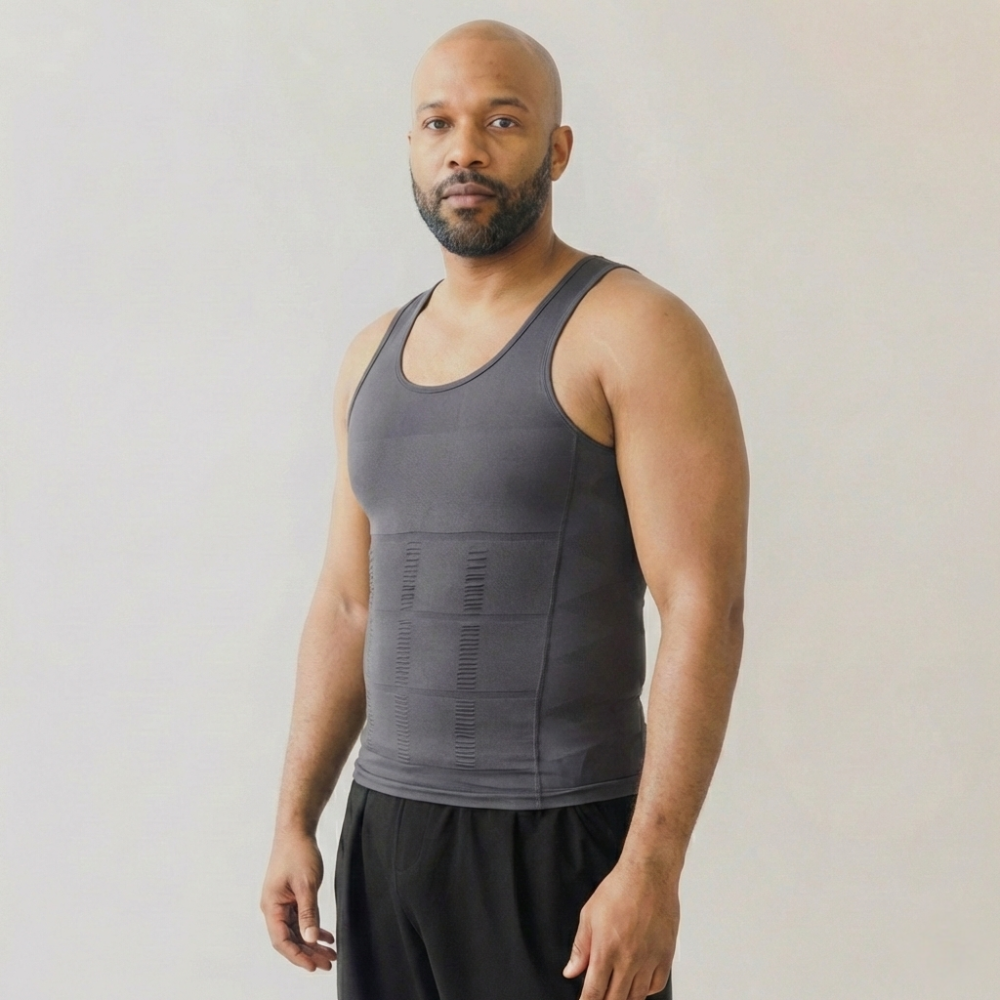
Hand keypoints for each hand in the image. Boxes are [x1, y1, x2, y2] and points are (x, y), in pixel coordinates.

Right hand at [260, 831, 336, 971]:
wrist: (296, 831)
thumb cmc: (298, 853)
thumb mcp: (306, 885)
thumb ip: (309, 913)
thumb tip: (310, 938)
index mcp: (271, 906)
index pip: (282, 940)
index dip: (298, 956)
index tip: (314, 966)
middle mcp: (274, 907)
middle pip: (290, 938)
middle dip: (308, 953)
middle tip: (328, 963)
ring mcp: (282, 902)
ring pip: (297, 930)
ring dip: (312, 942)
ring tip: (330, 953)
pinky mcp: (290, 896)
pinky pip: (300, 919)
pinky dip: (313, 928)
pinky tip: (326, 936)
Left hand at [562, 856, 677, 998]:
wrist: (649, 874)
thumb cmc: (619, 889)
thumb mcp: (589, 915)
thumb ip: (580, 947)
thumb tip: (571, 970)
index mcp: (605, 951)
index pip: (594, 993)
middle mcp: (628, 960)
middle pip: (616, 999)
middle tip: (601, 996)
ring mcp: (649, 960)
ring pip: (636, 996)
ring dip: (625, 998)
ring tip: (618, 991)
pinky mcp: (665, 955)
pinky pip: (656, 985)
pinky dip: (646, 989)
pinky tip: (638, 983)